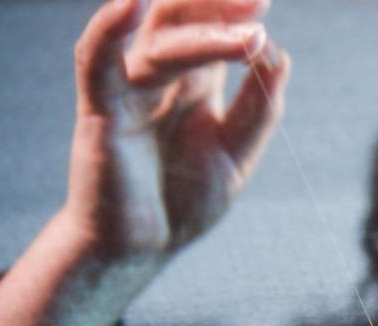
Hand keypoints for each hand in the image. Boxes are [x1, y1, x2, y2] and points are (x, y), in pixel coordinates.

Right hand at [0, 0, 289, 325]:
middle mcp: (161, 76)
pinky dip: (108, 30)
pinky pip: (96, 61)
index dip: (236, 12)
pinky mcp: (101, 111)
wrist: (142, 249)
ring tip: (248, 33)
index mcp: (195, 82)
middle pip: (183, 19)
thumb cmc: (183, 201)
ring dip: (203, 34)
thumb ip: (258, 110)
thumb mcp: (236, 155)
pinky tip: (129, 4)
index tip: (265, 2)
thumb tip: (280, 59)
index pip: (213, 28)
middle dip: (219, 6)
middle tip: (260, 0)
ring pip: (161, 43)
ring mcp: (130, 89)